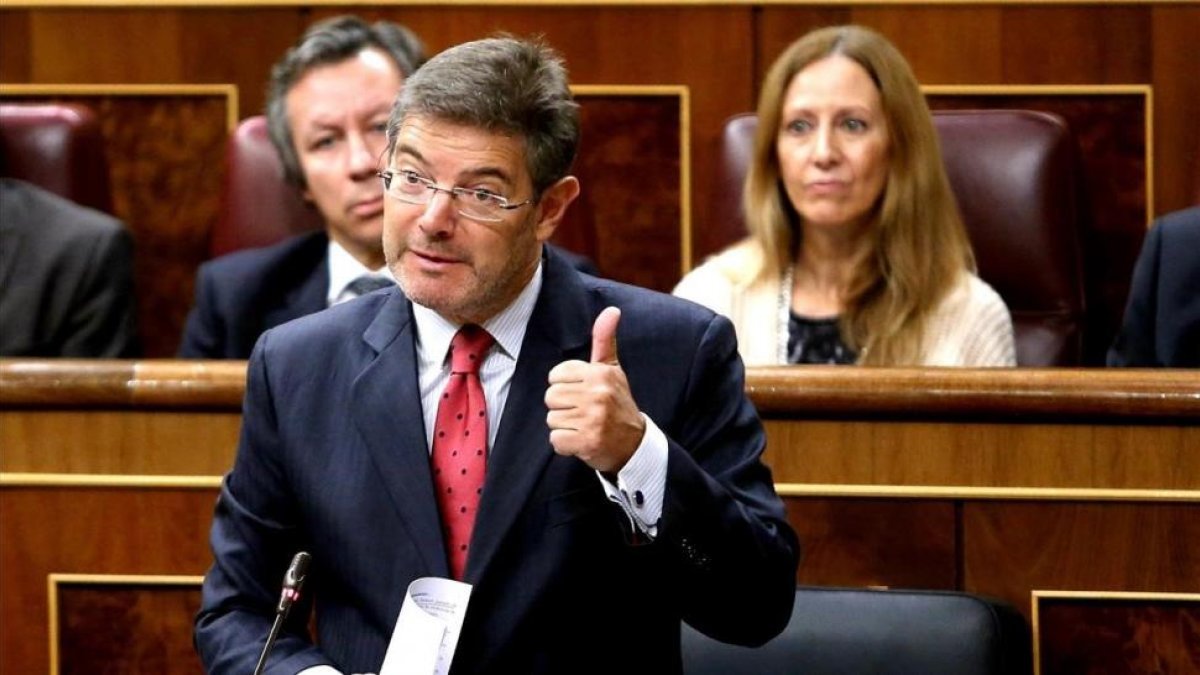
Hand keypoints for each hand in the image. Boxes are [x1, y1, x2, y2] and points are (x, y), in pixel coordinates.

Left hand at [545, 307, 645, 472]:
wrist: (634, 444)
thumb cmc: (617, 403)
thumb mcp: (612, 370)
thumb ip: (604, 340)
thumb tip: (612, 310)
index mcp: (601, 373)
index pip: (555, 376)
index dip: (565, 387)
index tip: (583, 394)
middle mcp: (598, 394)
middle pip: (551, 397)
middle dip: (563, 407)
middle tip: (584, 412)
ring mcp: (593, 419)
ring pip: (552, 419)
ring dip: (565, 427)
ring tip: (584, 426)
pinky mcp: (587, 442)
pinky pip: (556, 440)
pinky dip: (566, 445)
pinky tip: (582, 441)